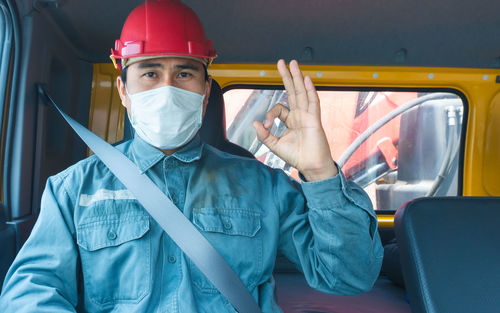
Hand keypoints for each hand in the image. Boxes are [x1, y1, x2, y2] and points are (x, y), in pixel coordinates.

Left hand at [253, 60, 337, 180]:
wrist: (311, 166)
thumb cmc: (297, 157)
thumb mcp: (275, 145)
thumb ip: (264, 135)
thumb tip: (255, 123)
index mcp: (291, 121)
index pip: (279, 108)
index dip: (270, 113)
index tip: (265, 124)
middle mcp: (300, 115)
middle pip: (293, 91)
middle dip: (287, 76)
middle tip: (282, 62)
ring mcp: (308, 116)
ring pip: (302, 93)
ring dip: (297, 77)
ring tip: (293, 63)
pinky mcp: (315, 120)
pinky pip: (313, 102)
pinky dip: (310, 90)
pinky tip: (306, 79)